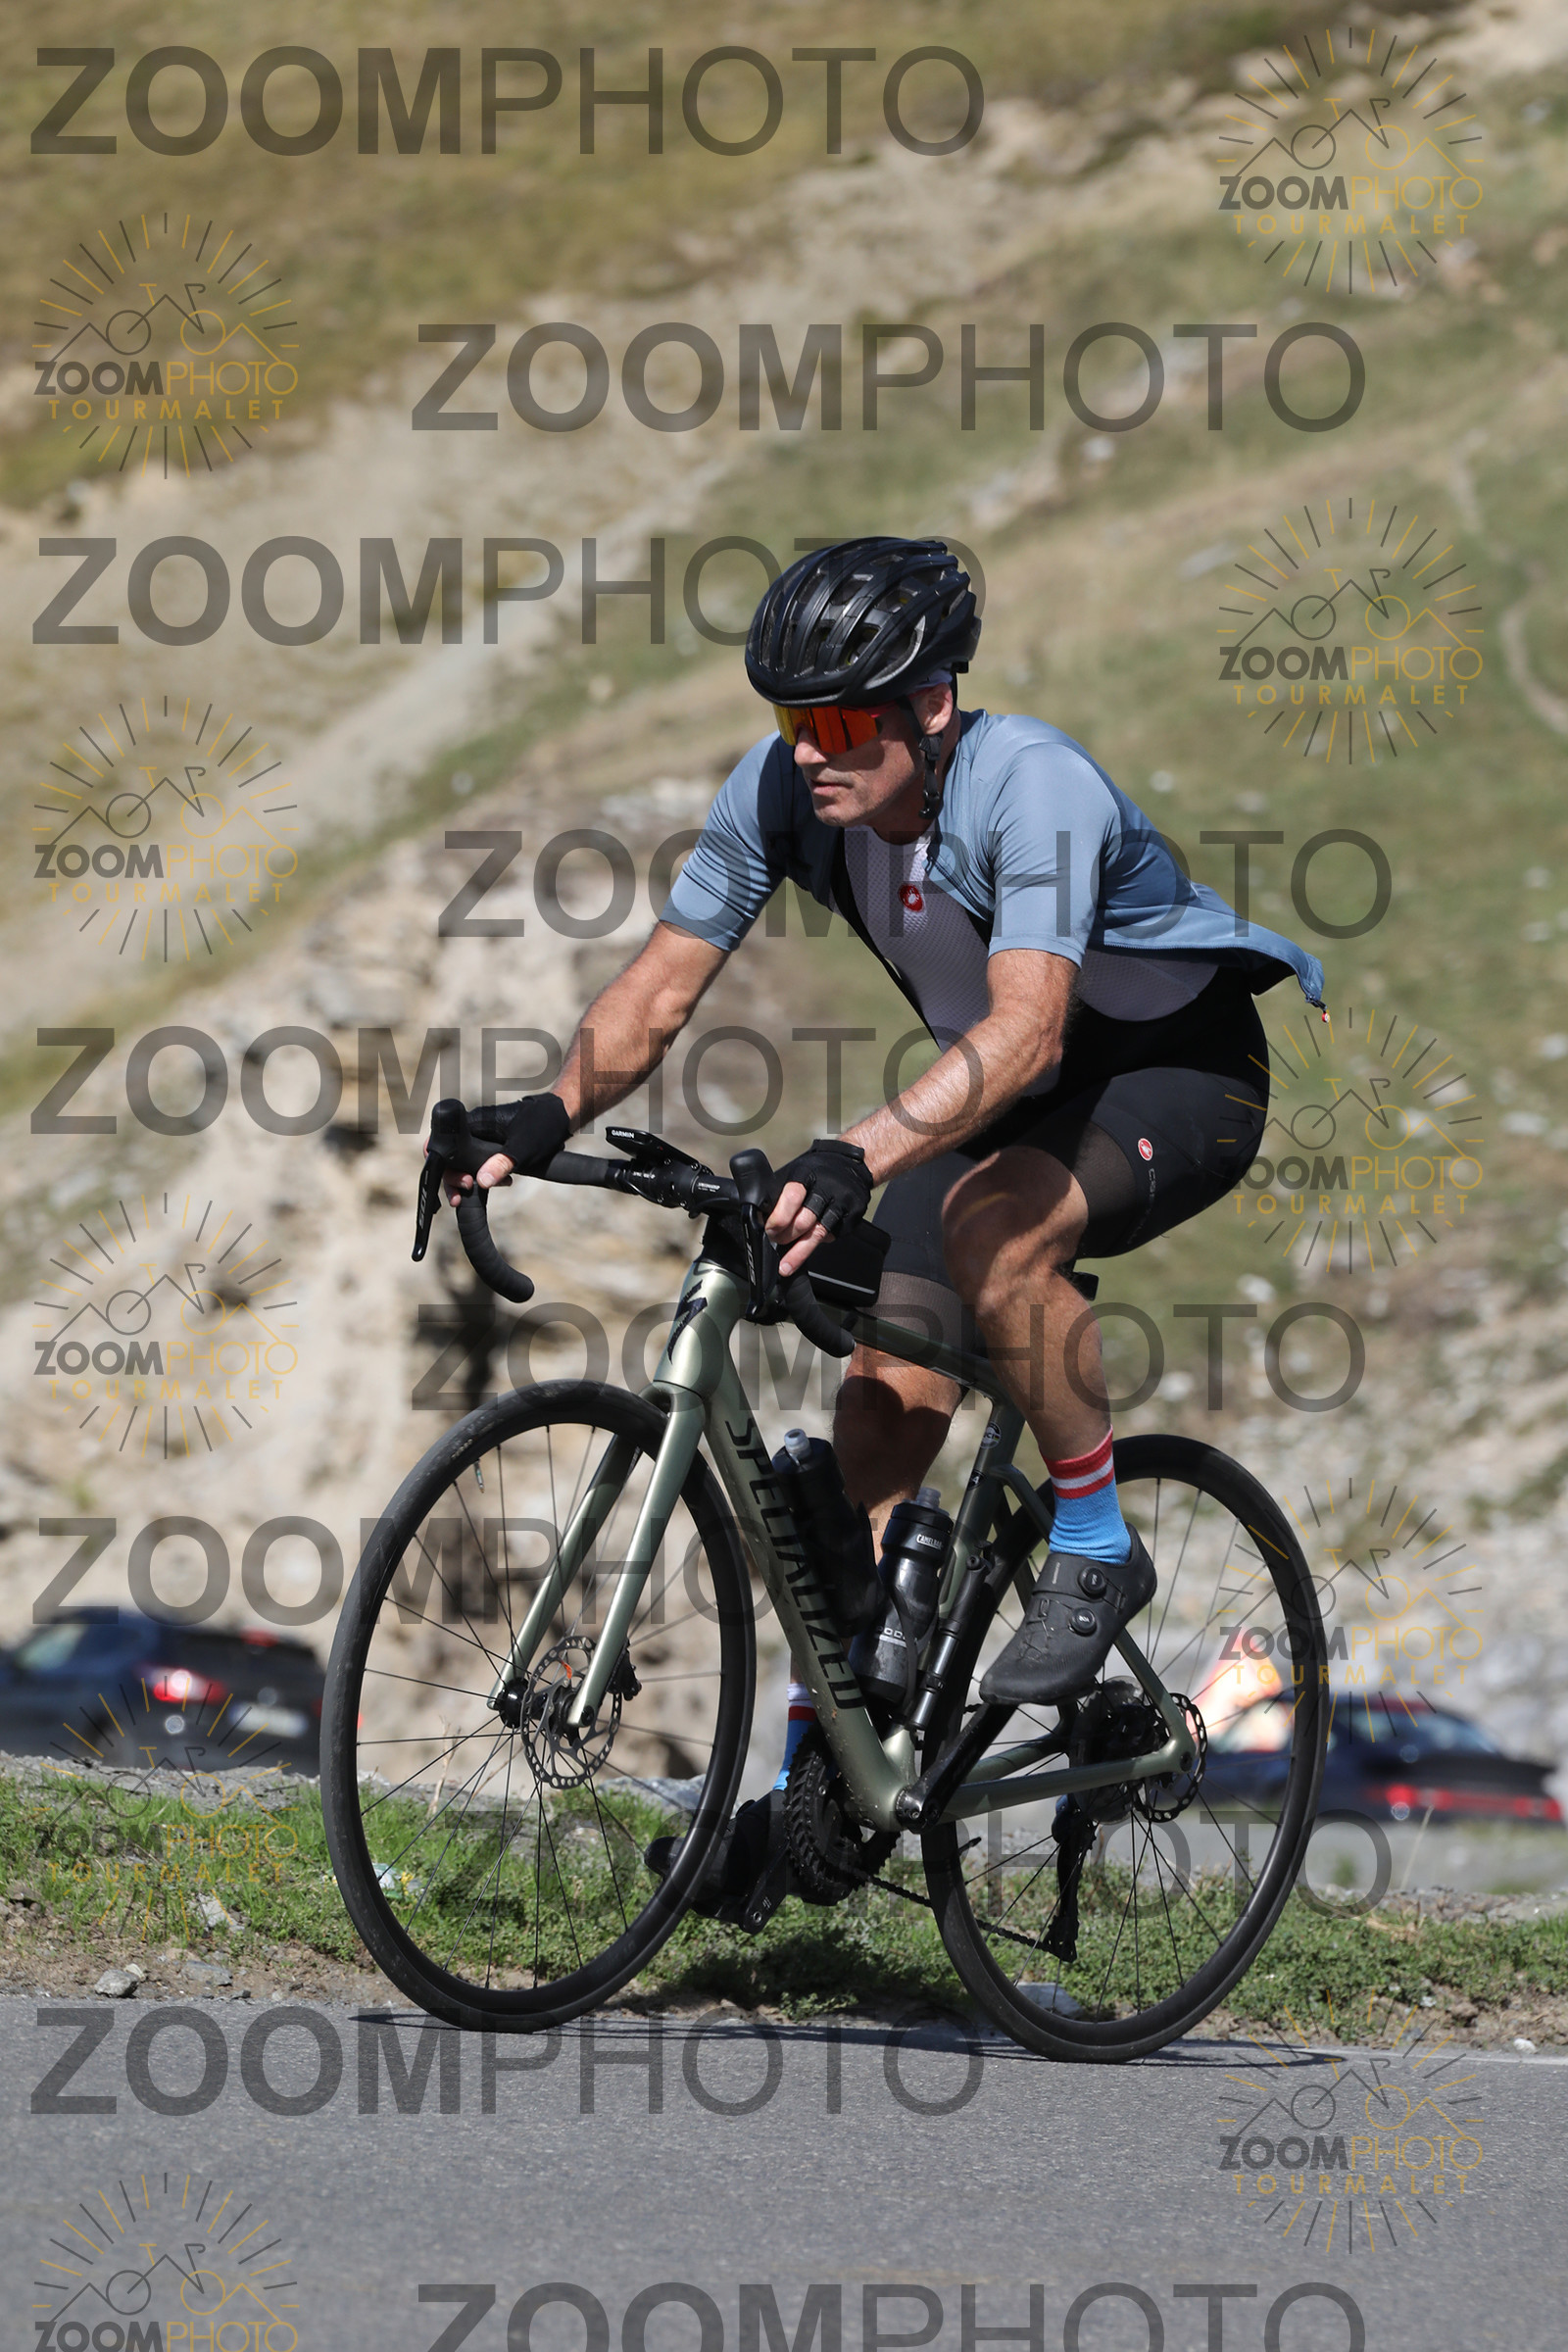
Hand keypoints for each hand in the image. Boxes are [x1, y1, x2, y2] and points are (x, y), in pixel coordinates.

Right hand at [434, 1094, 569, 1205]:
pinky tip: (497, 1185)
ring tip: (475, 1192)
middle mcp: (474, 1129)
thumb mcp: (525, 1147)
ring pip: (463, 1162)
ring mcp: (481, 1138)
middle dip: (452, 1177)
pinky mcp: (491, 1148)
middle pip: (449, 1156)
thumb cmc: (543, 1124)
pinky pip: (477, 1164)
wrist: (561, 1117)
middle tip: (462, 1193)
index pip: (443, 1139)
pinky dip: (482, 1177)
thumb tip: (481, 1181)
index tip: (443, 1177)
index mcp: (476, 1122)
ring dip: (466, 1180)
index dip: (435, 1158)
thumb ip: (503, 1163)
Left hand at [763, 1139, 871, 1276]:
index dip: (779, 1218)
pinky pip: (832, 1236)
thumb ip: (780, 1194)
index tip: (769, 1230)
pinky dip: (818, 1242)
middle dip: (785, 1236)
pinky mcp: (854, 1215)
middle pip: (804, 1221)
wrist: (850, 1164)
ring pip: (818, 1234)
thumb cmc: (816, 1172)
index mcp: (807, 1174)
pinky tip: (809, 1242)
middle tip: (775, 1241)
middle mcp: (827, 1188)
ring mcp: (843, 1202)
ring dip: (799, 1252)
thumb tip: (760, 1219)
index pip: (791, 1197)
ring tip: (786, 1266)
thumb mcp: (795, 1173)